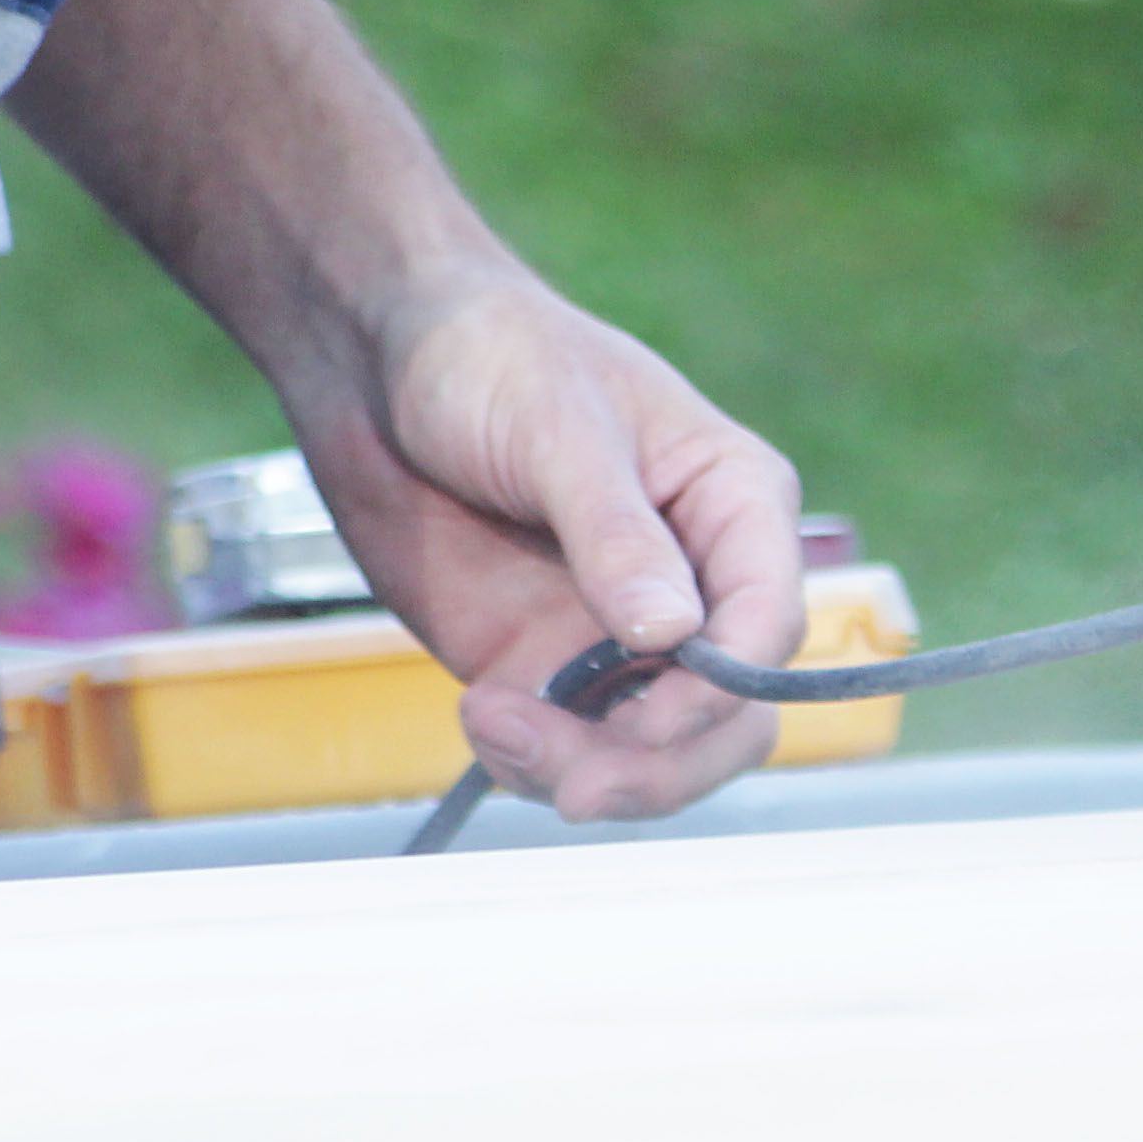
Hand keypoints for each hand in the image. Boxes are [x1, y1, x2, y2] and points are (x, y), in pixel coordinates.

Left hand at [287, 261, 809, 822]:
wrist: (373, 361)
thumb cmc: (490, 354)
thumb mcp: (558, 428)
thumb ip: (616, 534)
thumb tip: (674, 635)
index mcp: (734, 506)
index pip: (768, 622)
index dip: (724, 688)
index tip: (648, 720)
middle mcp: (695, 583)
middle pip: (730, 716)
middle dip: (662, 764)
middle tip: (580, 787)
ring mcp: (619, 633)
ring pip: (653, 752)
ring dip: (586, 771)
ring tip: (495, 729)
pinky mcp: (545, 663)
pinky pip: (567, 749)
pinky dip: (529, 762)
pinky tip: (481, 718)